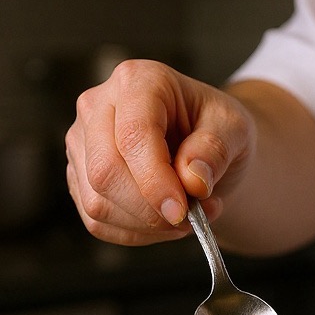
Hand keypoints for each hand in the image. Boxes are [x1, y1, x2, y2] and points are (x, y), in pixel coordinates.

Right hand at [64, 59, 255, 245]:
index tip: (181, 211)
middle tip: (191, 218)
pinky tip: (162, 222)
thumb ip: (216, 149)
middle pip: (105, 172)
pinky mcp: (79, 179)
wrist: (203, 150)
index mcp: (138, 81)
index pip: (133, 134)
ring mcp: (82, 144)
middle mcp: (98, 106)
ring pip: (98, 203)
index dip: (154, 180)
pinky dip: (135, 234)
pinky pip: (98, 222)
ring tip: (185, 216)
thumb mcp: (234, 129)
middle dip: (150, 210)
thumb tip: (192, 179)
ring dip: (147, 226)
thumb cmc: (215, 131)